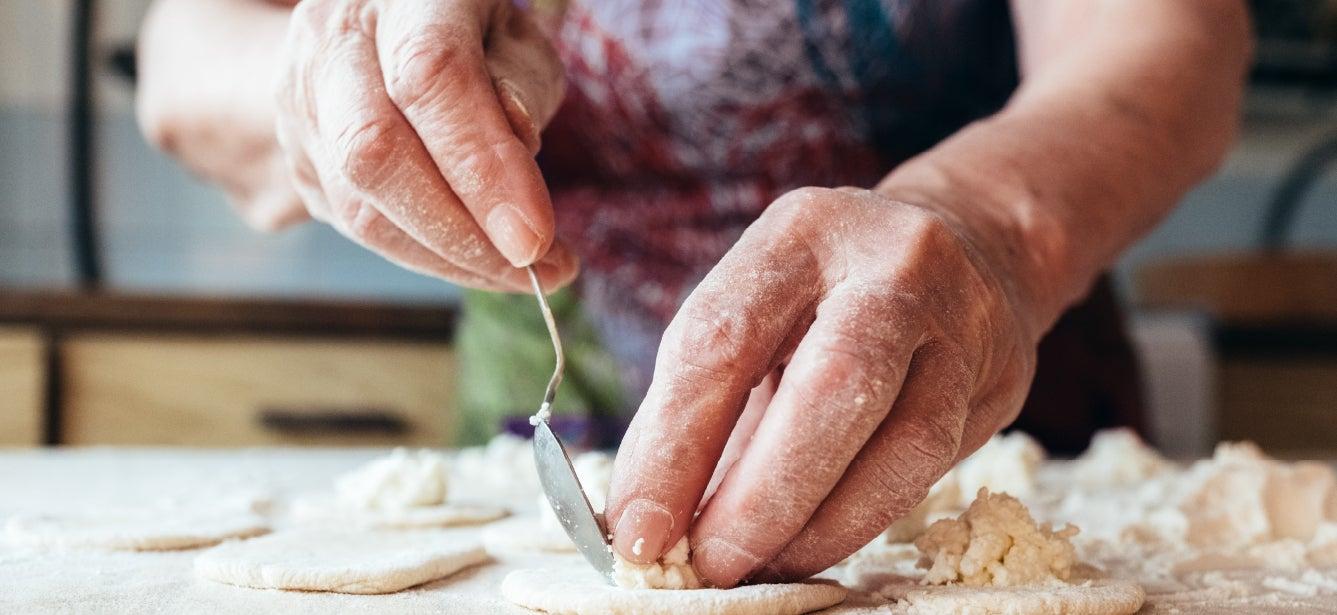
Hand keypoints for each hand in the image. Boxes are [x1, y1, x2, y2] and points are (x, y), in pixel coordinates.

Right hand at [274, 0, 574, 290]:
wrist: (372, 33)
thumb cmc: (466, 33)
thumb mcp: (514, 35)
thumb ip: (521, 84)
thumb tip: (516, 150)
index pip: (430, 77)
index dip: (482, 165)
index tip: (535, 236)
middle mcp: (332, 40)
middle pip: (374, 151)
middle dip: (462, 232)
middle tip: (536, 270)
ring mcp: (302, 102)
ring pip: (362, 207)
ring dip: (452, 259)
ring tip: (526, 275)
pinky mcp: (299, 160)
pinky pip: (362, 228)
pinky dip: (430, 258)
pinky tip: (481, 261)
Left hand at [605, 187, 1044, 586]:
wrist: (971, 240)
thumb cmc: (829, 289)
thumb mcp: (757, 308)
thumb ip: (699, 404)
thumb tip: (641, 514)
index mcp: (801, 232)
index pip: (725, 338)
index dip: (674, 446)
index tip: (636, 528)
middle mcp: (892, 263)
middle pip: (832, 386)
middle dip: (760, 496)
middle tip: (706, 563)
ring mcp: (962, 318)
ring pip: (904, 440)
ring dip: (819, 525)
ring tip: (759, 568)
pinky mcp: (1000, 376)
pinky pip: (932, 468)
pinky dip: (862, 520)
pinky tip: (812, 548)